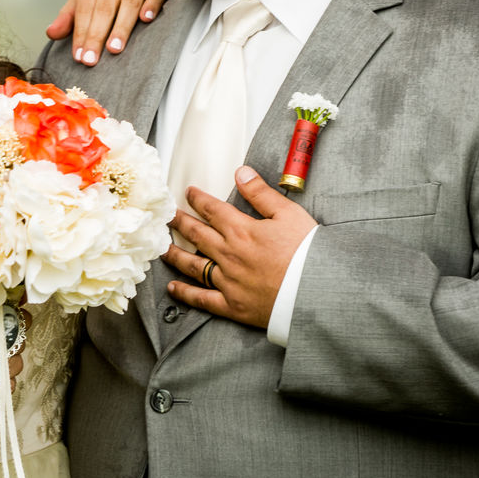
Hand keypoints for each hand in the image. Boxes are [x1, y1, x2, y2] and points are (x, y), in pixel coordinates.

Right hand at [0, 318, 23, 425]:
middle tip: (7, 342)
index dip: (18, 320)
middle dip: (15, 342)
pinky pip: (9, 387)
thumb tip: (3, 306)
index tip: (22, 318)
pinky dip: (5, 381)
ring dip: (11, 362)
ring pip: (14, 367)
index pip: (0, 324)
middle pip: (13, 346)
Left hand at [45, 0, 172, 64]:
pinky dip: (152, 3)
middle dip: (97, 35)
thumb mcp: (88, 0)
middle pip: (105, 5)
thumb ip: (70, 17)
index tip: (79, 56)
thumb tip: (51, 33)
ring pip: (129, 0)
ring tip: (114, 48)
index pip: (85, 5)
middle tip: (92, 60)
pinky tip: (147, 19)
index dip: (81, 32)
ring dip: (122, 26)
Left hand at [166, 166, 316, 327]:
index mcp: (241, 230)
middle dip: (180, 223)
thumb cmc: (307, 253)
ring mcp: (227, 281)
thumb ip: (261, 193)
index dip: (198, 199)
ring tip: (162, 249)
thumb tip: (241, 172)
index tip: (188, 193)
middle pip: (197, 235)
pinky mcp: (232, 305)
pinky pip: (202, 299)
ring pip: (193, 265)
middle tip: (167, 216)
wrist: (315, 292)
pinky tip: (172, 288)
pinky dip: (185, 294)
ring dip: (175, 255)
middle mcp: (228, 254)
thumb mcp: (289, 214)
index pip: (212, 210)